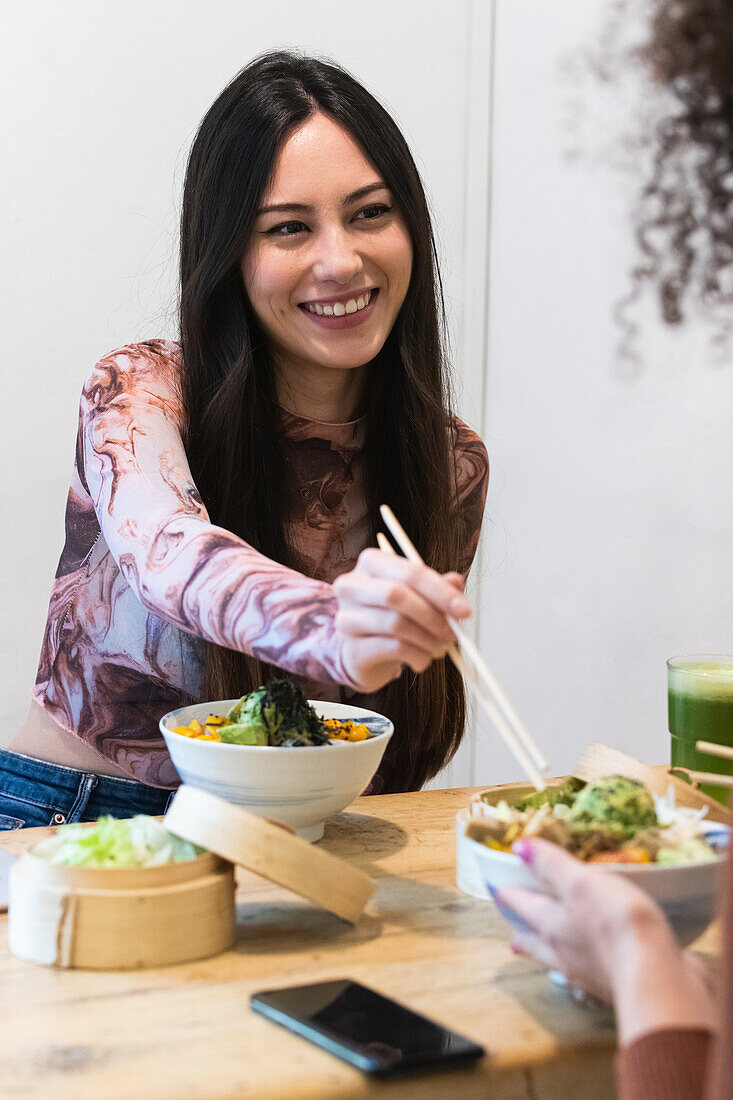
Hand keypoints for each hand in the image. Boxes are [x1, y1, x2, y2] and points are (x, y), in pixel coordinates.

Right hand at [332, 547, 470, 692]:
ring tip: (440, 648)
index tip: (464, 610)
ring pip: (396, 624)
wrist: (363, 652)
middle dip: (433, 616)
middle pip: (396, 595)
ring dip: (429, 640)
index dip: (440, 591)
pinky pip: (393, 649)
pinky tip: (422, 660)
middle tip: (454, 633)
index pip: (409, 572)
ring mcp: (346, 618)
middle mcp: (351, 586)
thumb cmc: (392, 616)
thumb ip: (437, 587)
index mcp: (371, 563)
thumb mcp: (418, 596)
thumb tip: (456, 583)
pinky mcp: (351, 648)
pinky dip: (418, 656)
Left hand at [500, 838, 715, 1043]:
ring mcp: (588, 974)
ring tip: (545, 953)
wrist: (657, 978)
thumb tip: (518, 847)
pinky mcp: (614, 986)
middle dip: (523, 934)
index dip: (508, 894)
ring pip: (558, 962)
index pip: (521, 905)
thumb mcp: (582, 882)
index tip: (498, 891)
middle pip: (535, 941)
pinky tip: (589, 968)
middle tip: (513, 934)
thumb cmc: (616, 923)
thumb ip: (551, 865)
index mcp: (551, 925)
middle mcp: (563, 953)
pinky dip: (582, 968)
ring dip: (548, 955)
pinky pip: (589, 975)